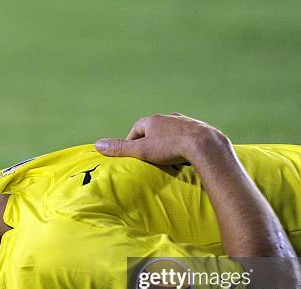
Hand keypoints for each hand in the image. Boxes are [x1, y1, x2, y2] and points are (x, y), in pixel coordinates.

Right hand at [94, 112, 230, 164]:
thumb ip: (120, 149)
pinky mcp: (199, 130)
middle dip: (151, 142)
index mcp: (153, 120)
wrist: (204, 145)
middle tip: (150, 158)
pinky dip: (183, 145)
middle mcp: (169, 117)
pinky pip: (187, 137)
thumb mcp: (141, 151)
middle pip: (154, 130)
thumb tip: (96, 145)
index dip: (133, 142)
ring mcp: (185, 122)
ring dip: (168, 143)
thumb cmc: (170, 148)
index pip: (137, 129)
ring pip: (172, 132)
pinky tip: (185, 156)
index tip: (133, 155)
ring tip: (167, 158)